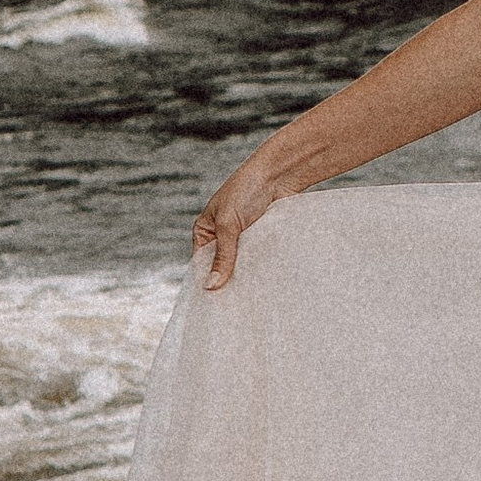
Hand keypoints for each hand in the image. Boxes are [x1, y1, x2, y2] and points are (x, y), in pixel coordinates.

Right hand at [191, 147, 295, 291]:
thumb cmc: (247, 189)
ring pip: (242, 264)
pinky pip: (259, 258)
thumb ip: (223, 255)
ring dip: (247, 276)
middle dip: (228, 282)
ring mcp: (243, 239)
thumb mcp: (229, 224)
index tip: (214, 305)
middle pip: (222, 267)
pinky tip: (265, 284)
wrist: (279, 173)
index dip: (207, 281)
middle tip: (234, 307)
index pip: (201, 263)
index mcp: (205, 231)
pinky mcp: (262, 239)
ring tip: (250, 300)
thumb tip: (211, 286)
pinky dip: (261, 268)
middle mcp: (222, 236)